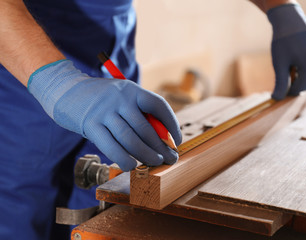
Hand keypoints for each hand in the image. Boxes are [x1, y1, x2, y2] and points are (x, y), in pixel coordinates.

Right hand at [28, 60, 181, 170]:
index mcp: (132, 90)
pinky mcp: (90, 124)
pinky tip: (132, 166)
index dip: (171, 124)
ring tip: (155, 162)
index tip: (176, 140)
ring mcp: (104, 111)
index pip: (158, 105)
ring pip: (130, 139)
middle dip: (161, 147)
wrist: (65, 90)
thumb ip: (138, 113)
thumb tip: (161, 138)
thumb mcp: (122, 97)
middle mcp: (120, 99)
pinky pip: (111, 146)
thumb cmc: (101, 99)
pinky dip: (124, 159)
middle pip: (146, 127)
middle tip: (170, 158)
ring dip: (146, 154)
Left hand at [267, 4, 305, 99]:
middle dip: (299, 86)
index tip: (281, 91)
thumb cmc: (282, 42)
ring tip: (291, 73)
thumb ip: (280, 82)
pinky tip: (298, 65)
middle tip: (286, 83)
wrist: (290, 21)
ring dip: (305, 78)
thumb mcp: (279, 64)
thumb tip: (276, 98)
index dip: (290, 91)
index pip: (301, 87)